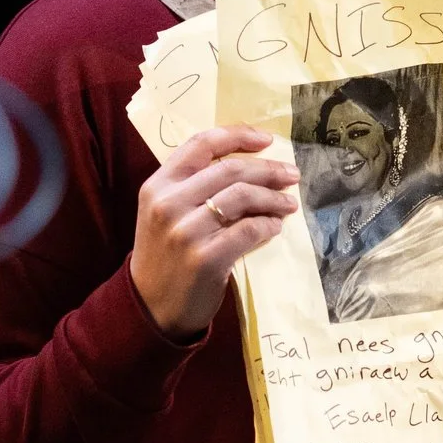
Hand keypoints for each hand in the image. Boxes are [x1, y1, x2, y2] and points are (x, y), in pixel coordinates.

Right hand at [130, 125, 297, 341]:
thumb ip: (193, 186)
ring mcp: (186, 231)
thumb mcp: (164, 212)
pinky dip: (269, 225)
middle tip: (291, 175)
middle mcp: (168, 203)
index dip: (238, 136)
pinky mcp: (206, 258)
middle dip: (268, 169)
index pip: (202, 144)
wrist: (151, 306)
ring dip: (274, 198)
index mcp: (158, 184)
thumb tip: (251, 164)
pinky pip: (250, 230)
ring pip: (244, 197)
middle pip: (231, 169)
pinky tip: (275, 227)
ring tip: (288, 204)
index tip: (267, 140)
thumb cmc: (165, 254)